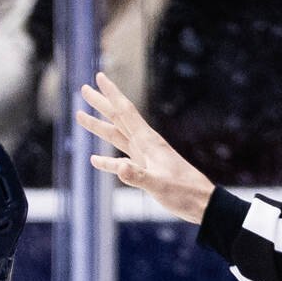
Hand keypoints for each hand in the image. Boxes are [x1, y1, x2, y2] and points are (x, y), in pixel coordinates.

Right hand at [77, 71, 214, 222]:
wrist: (201, 203)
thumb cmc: (184, 193)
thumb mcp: (159, 185)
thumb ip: (137, 176)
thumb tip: (119, 167)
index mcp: (148, 142)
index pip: (125, 112)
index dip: (111, 94)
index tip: (99, 77)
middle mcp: (145, 144)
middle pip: (118, 118)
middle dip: (101, 103)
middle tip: (84, 89)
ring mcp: (144, 156)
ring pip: (116, 135)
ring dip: (99, 126)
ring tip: (81, 116)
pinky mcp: (144, 168)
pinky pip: (120, 159)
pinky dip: (106, 159)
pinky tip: (95, 161)